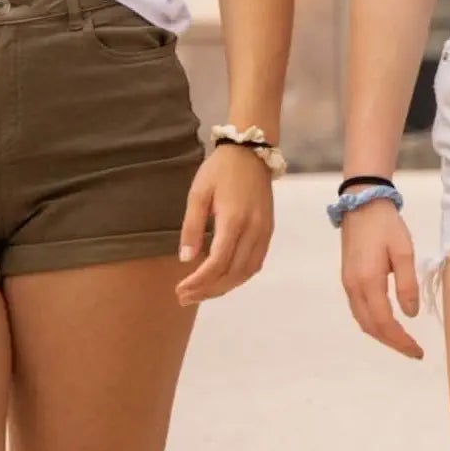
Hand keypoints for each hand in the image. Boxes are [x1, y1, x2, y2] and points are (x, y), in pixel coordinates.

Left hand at [173, 145, 273, 302]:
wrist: (251, 152)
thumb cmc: (219, 170)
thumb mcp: (198, 193)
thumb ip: (192, 227)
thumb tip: (187, 259)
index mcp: (234, 219)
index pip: (217, 262)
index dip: (199, 281)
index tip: (180, 289)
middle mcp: (254, 230)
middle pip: (233, 273)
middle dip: (208, 290)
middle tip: (185, 298)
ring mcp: (264, 232)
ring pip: (247, 272)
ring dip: (224, 287)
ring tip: (201, 293)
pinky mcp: (268, 231)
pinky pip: (255, 263)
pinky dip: (238, 277)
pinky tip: (222, 279)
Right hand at [338, 197, 423, 358]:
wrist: (362, 203)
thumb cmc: (386, 225)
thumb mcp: (404, 252)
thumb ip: (407, 284)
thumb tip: (410, 314)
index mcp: (368, 281)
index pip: (384, 322)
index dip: (401, 341)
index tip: (417, 351)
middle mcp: (353, 287)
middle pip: (370, 327)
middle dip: (392, 343)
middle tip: (414, 352)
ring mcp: (348, 284)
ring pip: (363, 321)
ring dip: (382, 335)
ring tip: (403, 342)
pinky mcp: (348, 279)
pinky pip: (359, 310)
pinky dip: (373, 323)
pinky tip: (387, 324)